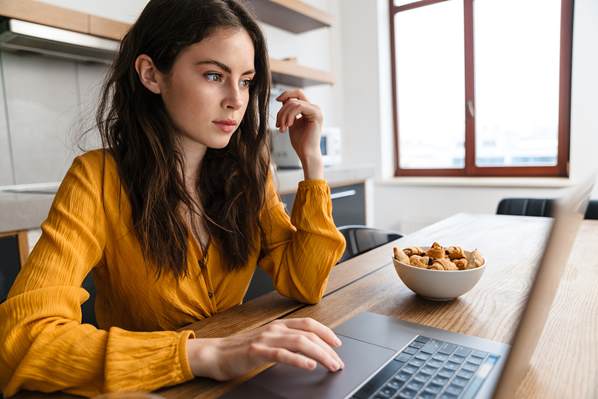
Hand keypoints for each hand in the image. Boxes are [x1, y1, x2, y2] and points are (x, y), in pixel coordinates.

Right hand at [186, 318, 343, 380]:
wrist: (216, 354)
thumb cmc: (241, 350)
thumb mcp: (267, 341)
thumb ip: (285, 341)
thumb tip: (308, 350)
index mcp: (278, 325)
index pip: (308, 324)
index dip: (326, 332)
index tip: (337, 344)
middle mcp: (274, 329)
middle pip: (308, 334)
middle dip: (327, 349)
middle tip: (337, 362)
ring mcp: (266, 339)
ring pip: (300, 343)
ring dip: (319, 354)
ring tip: (330, 365)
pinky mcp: (257, 352)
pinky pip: (282, 354)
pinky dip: (298, 360)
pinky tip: (309, 366)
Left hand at [275, 89, 323, 178]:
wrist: (306, 153)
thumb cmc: (300, 142)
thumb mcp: (291, 122)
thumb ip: (289, 111)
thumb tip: (282, 99)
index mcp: (309, 109)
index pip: (298, 94)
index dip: (286, 94)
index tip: (277, 100)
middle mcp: (315, 108)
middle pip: (295, 97)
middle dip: (282, 110)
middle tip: (278, 124)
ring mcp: (316, 110)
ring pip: (294, 103)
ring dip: (284, 115)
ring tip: (282, 128)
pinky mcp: (316, 114)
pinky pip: (299, 107)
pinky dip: (290, 116)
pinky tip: (288, 126)